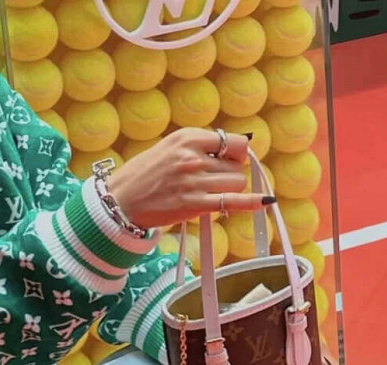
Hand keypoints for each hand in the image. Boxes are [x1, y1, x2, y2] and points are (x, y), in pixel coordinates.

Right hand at [106, 128, 273, 229]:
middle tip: (210, 182)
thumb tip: (245, 143)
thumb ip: (202, 146)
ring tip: (208, 193)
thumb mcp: (170, 148)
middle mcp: (192, 156)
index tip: (230, 160)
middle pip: (236, 165)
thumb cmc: (145, 176)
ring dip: (230, 190)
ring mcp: (194, 181)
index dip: (236, 153)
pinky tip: (266, 201)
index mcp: (186, 137)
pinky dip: (251, 203)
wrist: (121, 202)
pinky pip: (233, 201)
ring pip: (236, 183)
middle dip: (229, 174)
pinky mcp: (195, 204)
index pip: (232, 141)